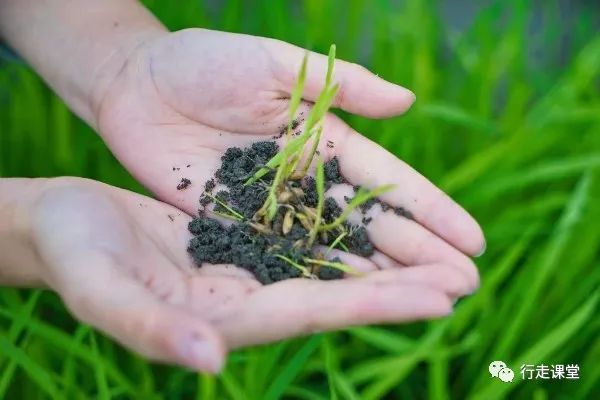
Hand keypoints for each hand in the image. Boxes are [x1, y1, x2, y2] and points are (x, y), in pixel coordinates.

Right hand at [31, 178, 475, 371]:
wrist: (64, 221)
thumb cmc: (72, 254)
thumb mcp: (100, 288)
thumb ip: (150, 328)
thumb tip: (211, 361)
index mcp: (223, 316)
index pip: (312, 310)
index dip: (374, 304)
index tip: (435, 299)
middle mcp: (247, 296)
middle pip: (336, 291)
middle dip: (400, 286)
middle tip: (465, 279)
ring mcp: (247, 265)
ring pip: (329, 262)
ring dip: (383, 258)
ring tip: (440, 252)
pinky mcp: (241, 234)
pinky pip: (303, 233)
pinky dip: (344, 230)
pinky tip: (376, 223)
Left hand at [95, 29, 484, 278]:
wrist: (135, 86)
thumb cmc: (203, 63)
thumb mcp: (274, 64)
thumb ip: (338, 85)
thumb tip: (407, 103)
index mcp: (324, 139)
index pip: (388, 181)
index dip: (431, 210)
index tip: (472, 239)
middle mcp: (307, 180)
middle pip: (372, 223)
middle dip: (420, 253)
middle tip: (466, 285)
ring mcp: (274, 208)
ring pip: (335, 247)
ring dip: (381, 275)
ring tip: (428, 302)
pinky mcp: (237, 226)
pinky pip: (285, 258)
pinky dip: (319, 279)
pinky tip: (352, 302)